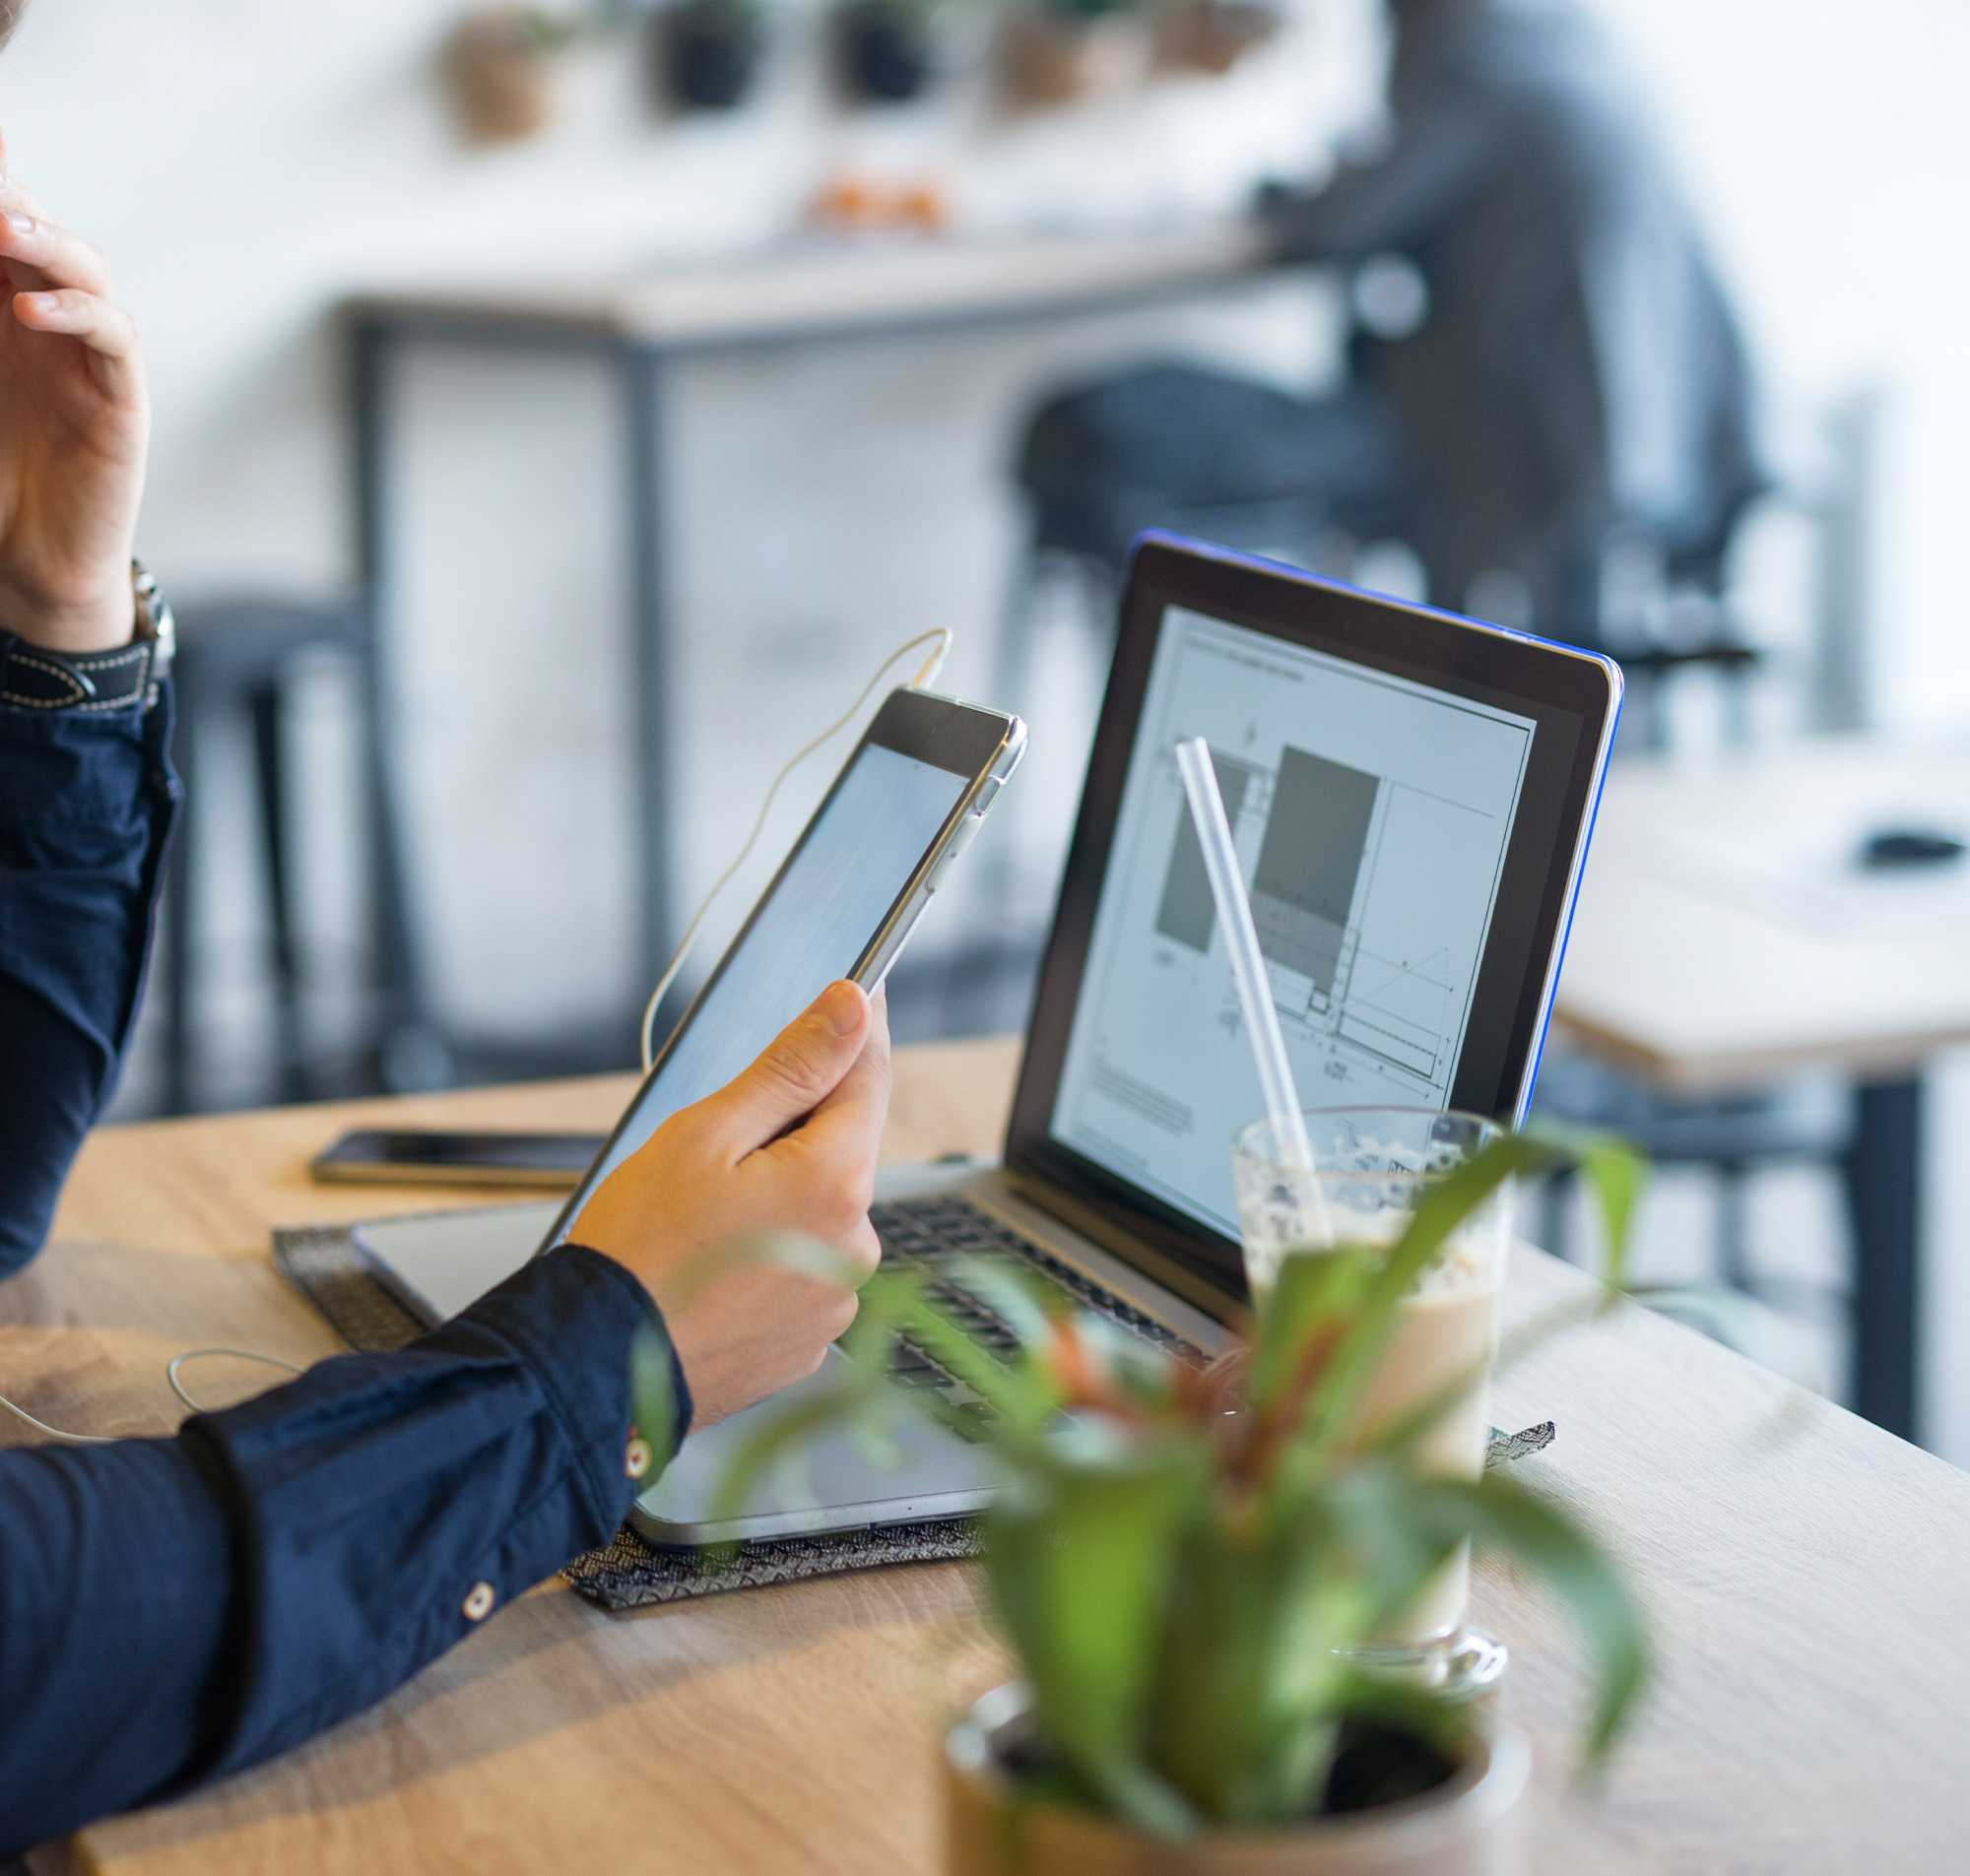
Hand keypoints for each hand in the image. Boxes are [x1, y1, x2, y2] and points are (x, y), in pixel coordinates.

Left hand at [0, 131, 148, 652]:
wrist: (28, 563)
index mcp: (2, 311)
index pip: (4, 230)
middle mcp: (49, 324)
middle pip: (42, 235)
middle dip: (14, 200)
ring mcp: (90, 358)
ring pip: (87, 272)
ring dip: (47, 242)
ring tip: (1, 226)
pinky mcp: (121, 399)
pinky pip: (115, 338)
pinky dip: (79, 314)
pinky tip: (31, 310)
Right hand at [575, 980, 891, 1427]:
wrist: (595, 1368)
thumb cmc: (638, 1250)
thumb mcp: (706, 1132)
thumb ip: (790, 1066)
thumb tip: (853, 1008)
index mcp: (836, 1183)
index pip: (868, 1078)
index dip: (856, 1031)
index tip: (856, 993)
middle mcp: (855, 1245)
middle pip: (839, 1151)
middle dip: (790, 1135)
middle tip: (713, 1154)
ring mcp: (835, 1300)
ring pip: (817, 1215)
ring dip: (777, 1203)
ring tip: (698, 1229)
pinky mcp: (810, 1341)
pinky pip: (800, 1272)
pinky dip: (766, 1259)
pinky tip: (710, 1271)